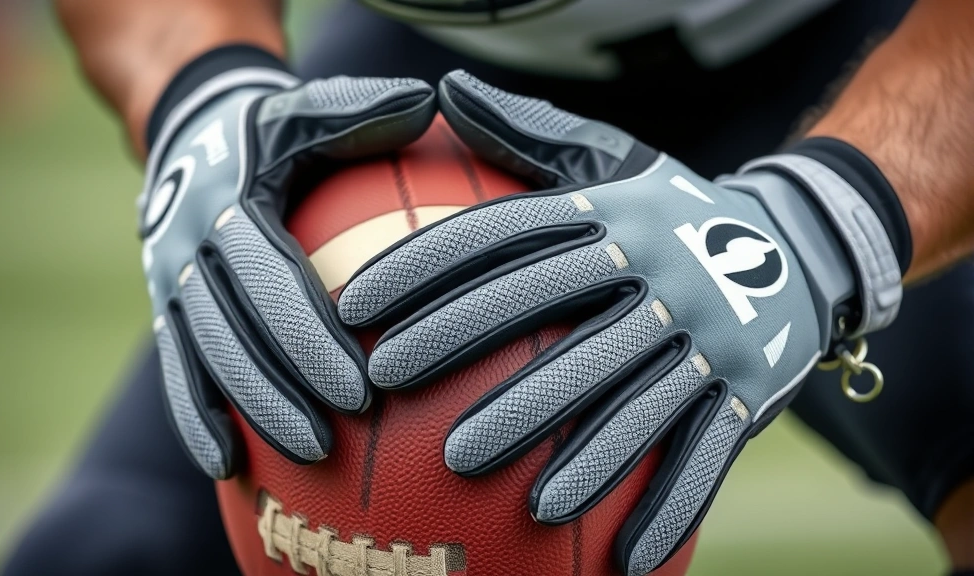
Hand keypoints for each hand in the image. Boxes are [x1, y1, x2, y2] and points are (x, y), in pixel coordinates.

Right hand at [140, 66, 435, 478]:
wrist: (189, 133)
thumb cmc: (273, 128)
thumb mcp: (308, 110)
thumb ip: (361, 113)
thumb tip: (428, 108)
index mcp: (227, 203)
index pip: (271, 280)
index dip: (310, 337)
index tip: (360, 389)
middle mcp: (187, 248)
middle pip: (232, 334)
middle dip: (280, 392)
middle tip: (334, 443)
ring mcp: (168, 284)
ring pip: (203, 360)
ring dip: (248, 415)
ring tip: (304, 457)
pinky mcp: (163, 308)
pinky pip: (176, 370)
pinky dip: (195, 417)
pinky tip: (225, 465)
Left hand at [337, 71, 902, 573]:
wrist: (802, 243)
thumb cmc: (675, 209)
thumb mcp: (613, 160)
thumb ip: (530, 132)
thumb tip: (448, 90)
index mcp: (617, 216)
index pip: (510, 237)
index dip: (428, 265)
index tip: (354, 308)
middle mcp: (663, 270)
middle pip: (559, 319)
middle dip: (473, 356)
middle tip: (392, 394)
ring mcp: (712, 334)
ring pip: (633, 398)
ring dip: (576, 452)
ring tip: (513, 499)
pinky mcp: (750, 389)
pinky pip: (706, 454)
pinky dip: (670, 508)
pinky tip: (622, 561)